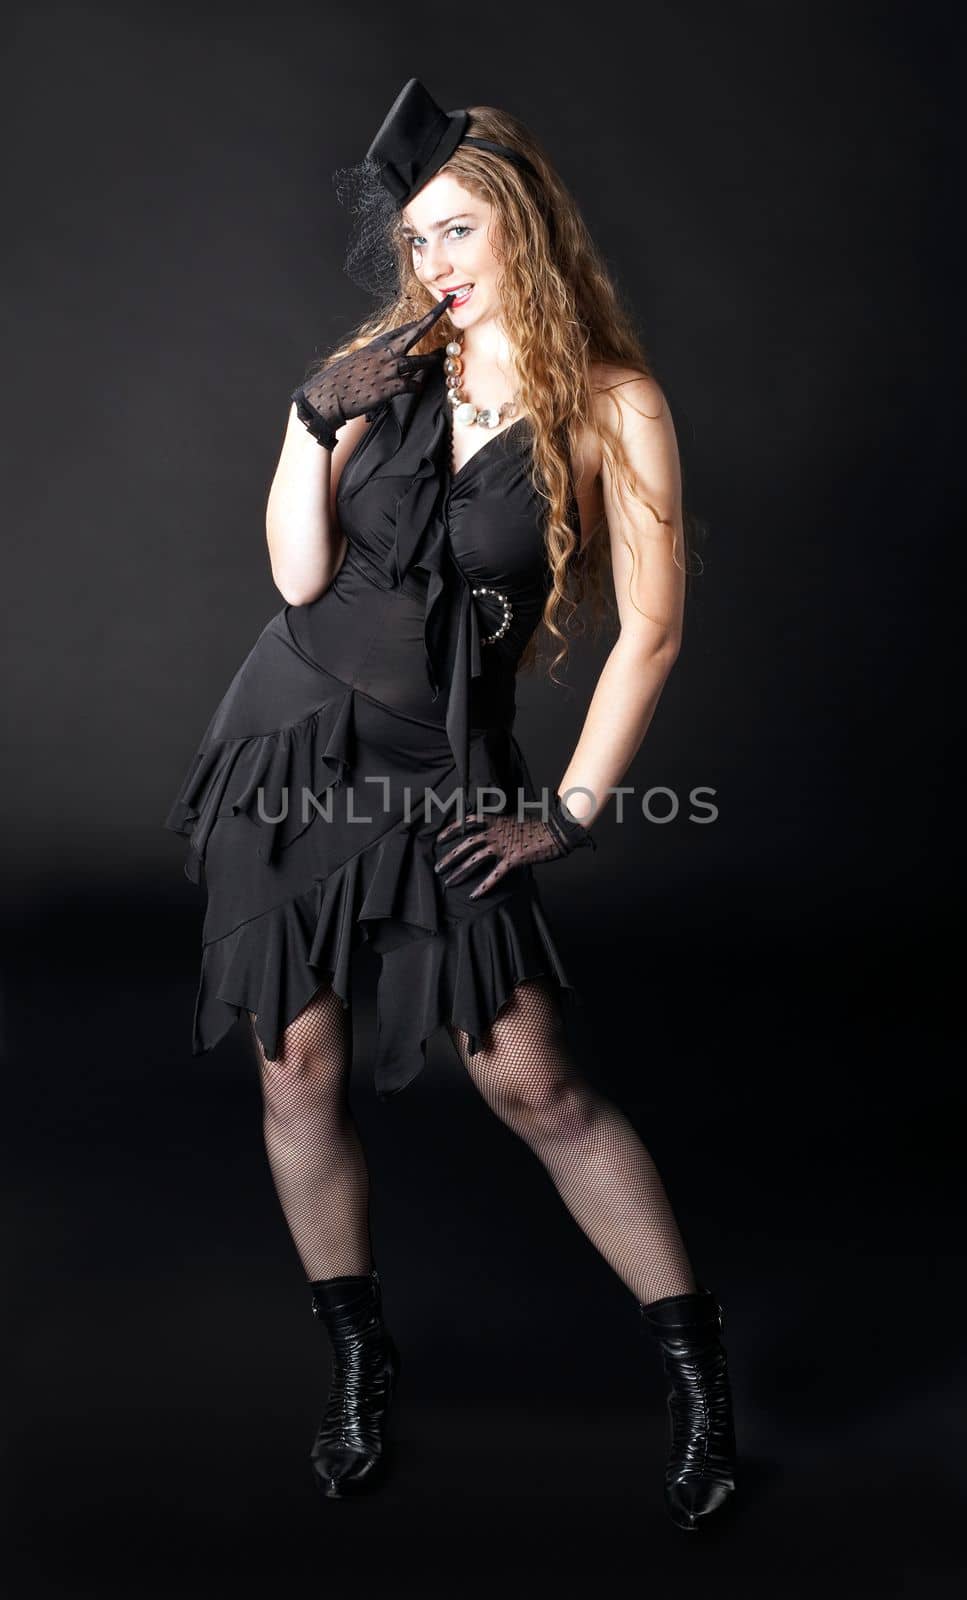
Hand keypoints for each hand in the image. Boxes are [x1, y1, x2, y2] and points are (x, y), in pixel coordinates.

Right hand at [291, 292, 455, 448]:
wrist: (329, 395)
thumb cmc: (342, 380)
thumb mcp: (359, 361)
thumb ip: (376, 358)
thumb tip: (389, 358)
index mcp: (377, 345)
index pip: (403, 329)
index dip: (420, 320)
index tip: (435, 310)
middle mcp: (384, 353)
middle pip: (414, 331)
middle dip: (432, 317)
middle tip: (447, 305)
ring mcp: (387, 369)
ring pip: (418, 361)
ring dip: (431, 360)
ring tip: (439, 359)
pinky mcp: (388, 387)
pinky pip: (411, 384)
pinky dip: (417, 386)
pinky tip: (417, 387)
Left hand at [434, 796, 595, 900]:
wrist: (558, 830)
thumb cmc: (541, 827)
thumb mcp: (517, 821)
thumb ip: (503, 827)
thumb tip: (493, 832)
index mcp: (498, 821)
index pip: (469, 820)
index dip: (452, 829)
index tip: (440, 838)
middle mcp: (497, 832)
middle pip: (467, 842)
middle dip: (450, 855)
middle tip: (438, 867)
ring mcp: (505, 845)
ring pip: (476, 858)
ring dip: (460, 870)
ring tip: (448, 881)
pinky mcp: (514, 859)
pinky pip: (495, 874)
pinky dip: (484, 885)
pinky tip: (474, 894)